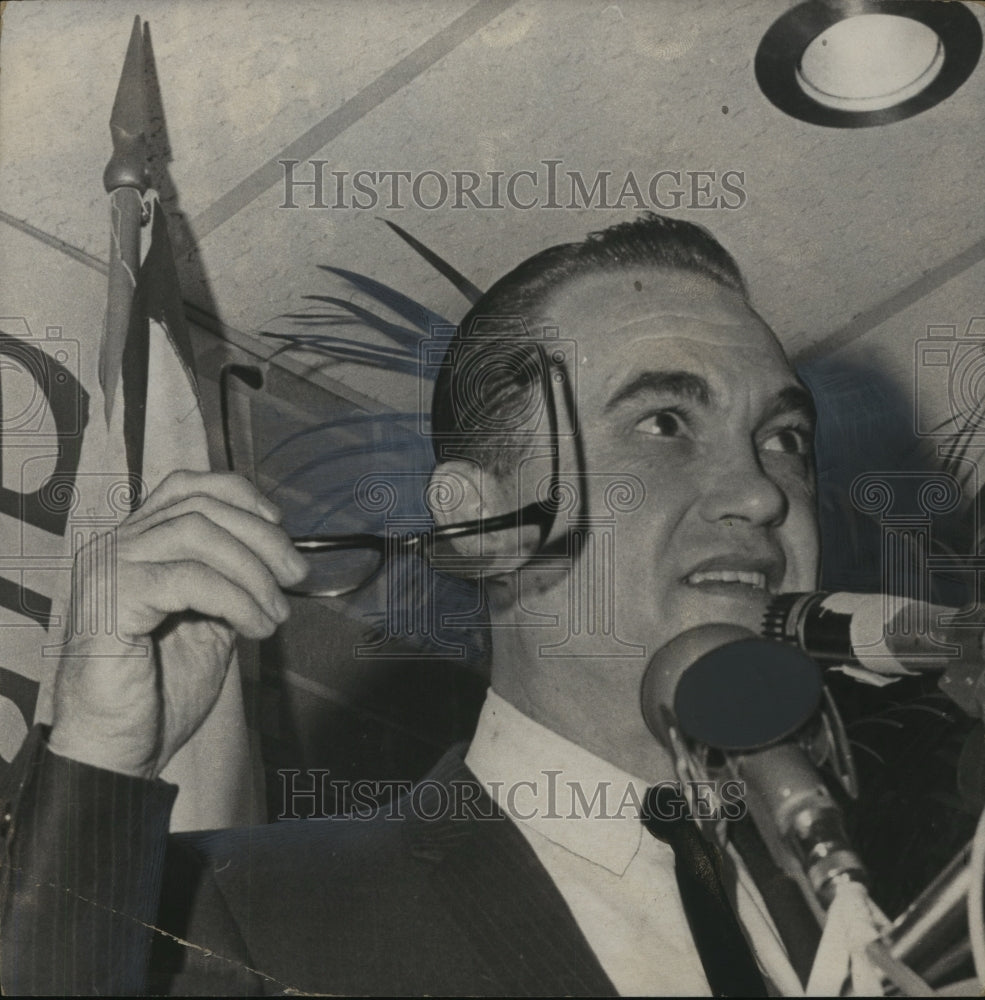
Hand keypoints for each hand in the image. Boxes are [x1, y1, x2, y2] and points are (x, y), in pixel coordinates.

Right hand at [48, 471, 307, 778]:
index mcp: (137, 544)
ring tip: (275, 614)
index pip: (188, 486)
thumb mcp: (210, 623)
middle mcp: (116, 545)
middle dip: (263, 538)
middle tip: (296, 577)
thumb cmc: (159, 691)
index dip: (241, 495)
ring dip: (253, 571)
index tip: (280, 526)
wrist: (117, 748)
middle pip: (202, 507)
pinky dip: (236, 599)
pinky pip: (190, 578)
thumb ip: (232, 583)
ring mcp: (108, 567)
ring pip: (198, 534)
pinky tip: (256, 628)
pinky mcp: (110, 598)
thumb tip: (279, 560)